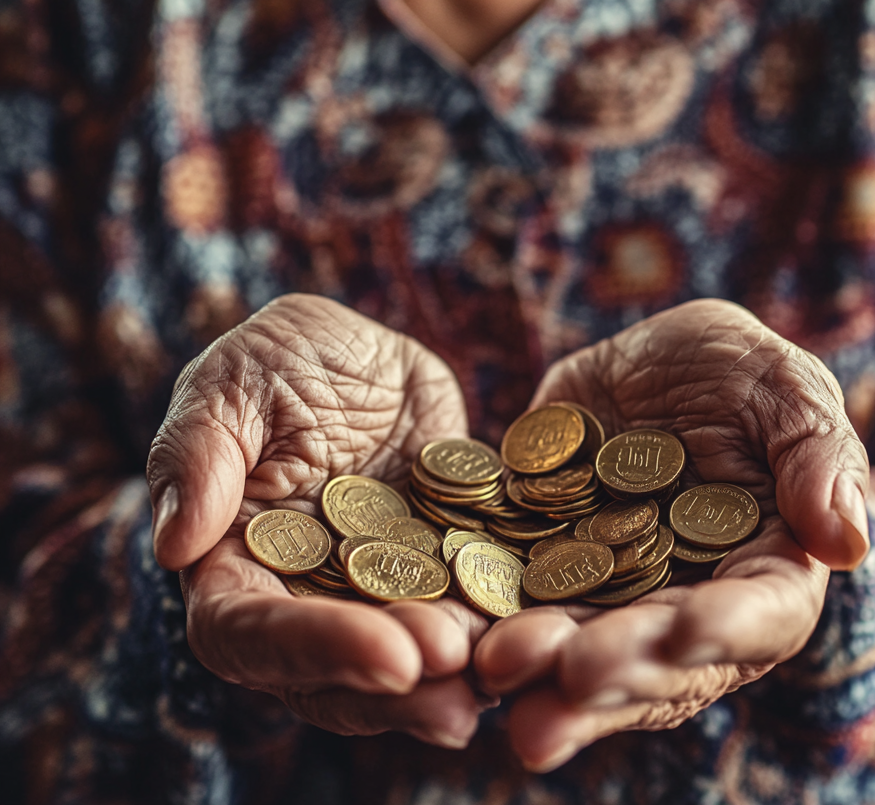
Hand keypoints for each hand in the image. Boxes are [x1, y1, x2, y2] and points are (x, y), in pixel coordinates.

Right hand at [147, 294, 491, 747]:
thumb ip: (197, 454)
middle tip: (459, 671)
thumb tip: (176, 543)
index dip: (315, 650)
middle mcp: (304, 595)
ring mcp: (375, 591)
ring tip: (501, 671)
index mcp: (235, 563)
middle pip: (334, 671)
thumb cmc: (277, 360)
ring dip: (450, 674)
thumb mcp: (231, 381)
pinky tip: (539, 632)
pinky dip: (496, 626)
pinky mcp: (438, 569)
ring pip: (402, 658)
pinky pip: (466, 608)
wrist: (361, 351)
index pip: (250, 632)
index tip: (387, 655)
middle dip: (397, 682)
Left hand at [474, 298, 869, 769]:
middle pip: (659, 656)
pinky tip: (451, 641)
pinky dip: (486, 625)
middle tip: (562, 681)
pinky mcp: (546, 569)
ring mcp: (613, 594)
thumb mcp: (783, 385)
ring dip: (541, 670)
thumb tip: (846, 539)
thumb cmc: (735, 370)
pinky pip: (516, 604)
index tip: (686, 632)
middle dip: (614, 669)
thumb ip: (817, 455)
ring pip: (582, 648)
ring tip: (495, 673)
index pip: (758, 615)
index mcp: (763, 566)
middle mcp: (688, 600)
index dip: (725, 629)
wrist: (644, 363)